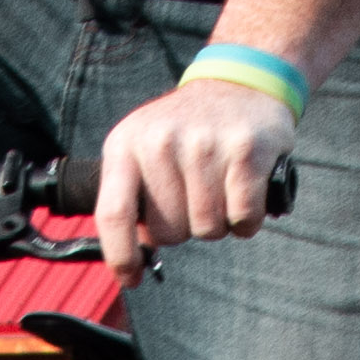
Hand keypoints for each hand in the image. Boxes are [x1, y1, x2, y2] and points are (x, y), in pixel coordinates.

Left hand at [88, 73, 293, 279]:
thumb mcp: (144, 147)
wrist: (242, 81)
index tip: (131, 278)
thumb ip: (130, 195)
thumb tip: (134, 253)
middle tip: (195, 194)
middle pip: (168, 232)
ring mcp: (203, 144)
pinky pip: (243, 218)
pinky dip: (247, 219)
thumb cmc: (188, 129)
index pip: (112, 214)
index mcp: (125, 143)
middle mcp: (160, 141)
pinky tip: (245, 192)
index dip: (120, 256)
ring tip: (220, 187)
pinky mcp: (246, 150)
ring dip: (218, 222)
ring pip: (207, 229)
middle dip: (184, 227)